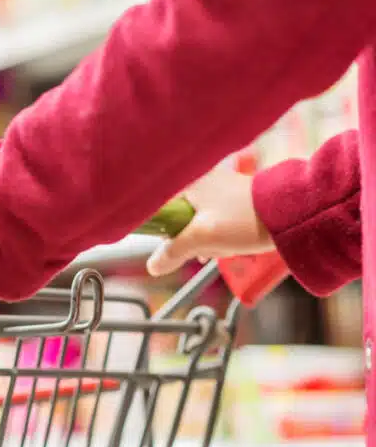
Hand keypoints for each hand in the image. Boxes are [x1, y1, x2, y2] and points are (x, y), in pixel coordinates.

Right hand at [146, 167, 274, 276]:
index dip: (159, 230)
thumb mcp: (202, 238)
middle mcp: (199, 181)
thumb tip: (153, 266)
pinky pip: (213, 223)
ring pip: (195, 223)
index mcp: (187, 182)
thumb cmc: (245, 219)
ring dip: (204, 241)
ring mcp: (217, 190)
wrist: (293, 214)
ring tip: (221, 248)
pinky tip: (228, 246)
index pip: (157, 207)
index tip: (167, 245)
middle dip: (187, 240)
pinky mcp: (232, 201)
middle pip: (176, 218)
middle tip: (203, 248)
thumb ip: (172, 252)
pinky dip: (217, 237)